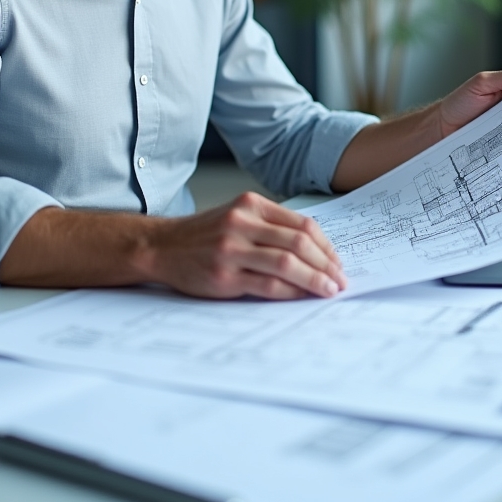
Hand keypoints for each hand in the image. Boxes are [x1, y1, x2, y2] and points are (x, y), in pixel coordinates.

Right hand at [143, 192, 346, 299]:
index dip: (326, 246)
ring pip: (287, 263)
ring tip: (328, 290)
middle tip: (339, 280)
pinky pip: (267, 284)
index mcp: (251, 204)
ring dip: (314, 280)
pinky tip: (301, 297)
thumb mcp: (237, 217)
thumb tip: (316, 253)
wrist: (161, 247)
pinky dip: (290, 292)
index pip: (302, 224)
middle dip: (326, 264)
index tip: (337, 262)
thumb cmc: (204, 235)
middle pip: (299, 243)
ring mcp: (232, 249)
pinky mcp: (224, 275)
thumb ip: (271, 227)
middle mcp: (242, 222)